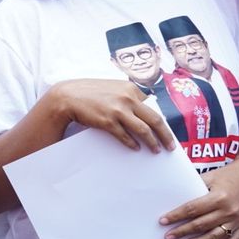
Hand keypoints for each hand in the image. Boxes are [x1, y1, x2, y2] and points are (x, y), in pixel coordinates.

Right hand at [50, 79, 176, 153]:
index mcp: (130, 89)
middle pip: (155, 119)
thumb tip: (141, 108)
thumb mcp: (112, 88)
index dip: (160, 120)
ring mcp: (118, 110)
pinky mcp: (108, 121)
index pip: (153, 106)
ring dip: (152, 142)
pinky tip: (135, 149)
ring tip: (156, 150)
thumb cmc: (89, 92)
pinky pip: (125, 136)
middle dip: (165, 135)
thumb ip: (126, 95)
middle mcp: (127, 98)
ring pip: (143, 130)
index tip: (165, 130)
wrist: (68, 96)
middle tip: (170, 145)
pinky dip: (132, 144)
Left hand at [159, 157, 238, 238]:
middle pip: (200, 225)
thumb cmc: (229, 174)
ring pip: (214, 236)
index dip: (176, 215)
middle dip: (182, 231)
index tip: (163, 220)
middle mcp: (228, 211)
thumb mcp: (211, 176)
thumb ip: (196, 186)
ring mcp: (238, 220)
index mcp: (218, 197)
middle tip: (168, 236)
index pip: (191, 209)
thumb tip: (176, 195)